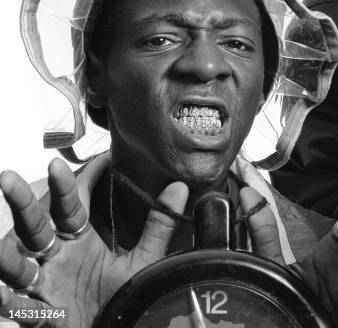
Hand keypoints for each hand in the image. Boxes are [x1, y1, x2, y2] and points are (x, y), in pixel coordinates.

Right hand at [0, 158, 187, 326]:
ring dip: (7, 258)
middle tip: (7, 177)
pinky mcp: (45, 317)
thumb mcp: (144, 259)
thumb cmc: (125, 292)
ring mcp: (46, 287)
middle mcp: (57, 260)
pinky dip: (8, 303)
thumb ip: (159, 224)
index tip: (57, 163)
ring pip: (19, 268)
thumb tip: (181, 187)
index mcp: (79, 242)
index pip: (69, 208)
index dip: (64, 187)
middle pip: (35, 229)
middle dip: (22, 204)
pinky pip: (23, 310)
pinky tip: (0, 295)